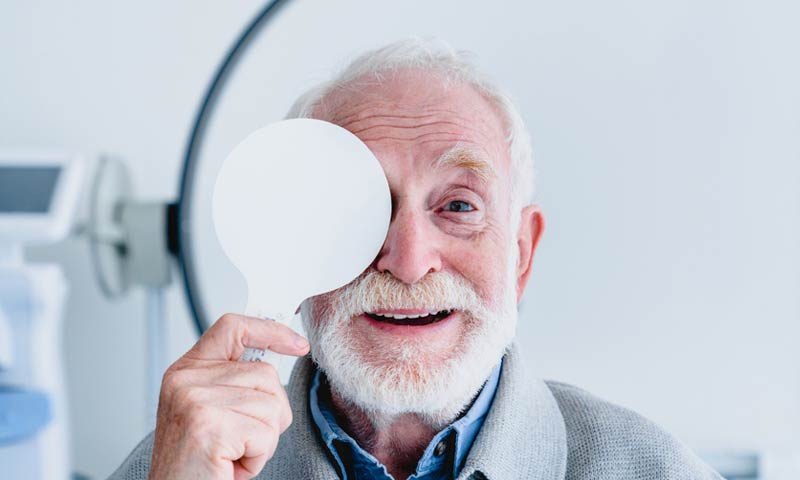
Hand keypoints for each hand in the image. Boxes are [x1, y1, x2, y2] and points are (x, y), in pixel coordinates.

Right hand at [148, 313, 309, 479]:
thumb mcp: (211, 411)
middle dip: (269, 412)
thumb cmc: (197, 462)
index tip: (297, 344)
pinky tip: (231, 465)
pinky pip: (265, 433)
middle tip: (241, 439)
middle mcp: (185, 380)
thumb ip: (235, 380)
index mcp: (186, 371)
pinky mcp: (208, 425)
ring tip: (233, 453)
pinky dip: (258, 457)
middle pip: (265, 374)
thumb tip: (276, 354)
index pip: (233, 328)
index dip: (270, 330)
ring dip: (264, 439)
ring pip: (271, 404)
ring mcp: (194, 400)